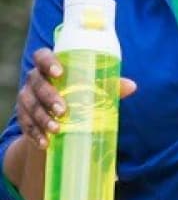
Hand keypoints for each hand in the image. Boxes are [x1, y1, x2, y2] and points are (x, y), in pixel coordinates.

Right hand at [16, 48, 137, 150]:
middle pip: (36, 83)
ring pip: (29, 105)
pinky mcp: (24, 117)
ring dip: (42, 118)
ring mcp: (27, 98)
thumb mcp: (93, 88)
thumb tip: (132, 86)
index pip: (42, 56)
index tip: (59, 73)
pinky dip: (35, 134)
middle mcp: (35, 80)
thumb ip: (110, 86)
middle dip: (48, 96)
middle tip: (63, 110)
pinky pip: (25, 125)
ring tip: (57, 130)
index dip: (48, 62)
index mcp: (51, 67)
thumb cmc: (80, 94)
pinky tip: (45, 143)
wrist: (59, 118)